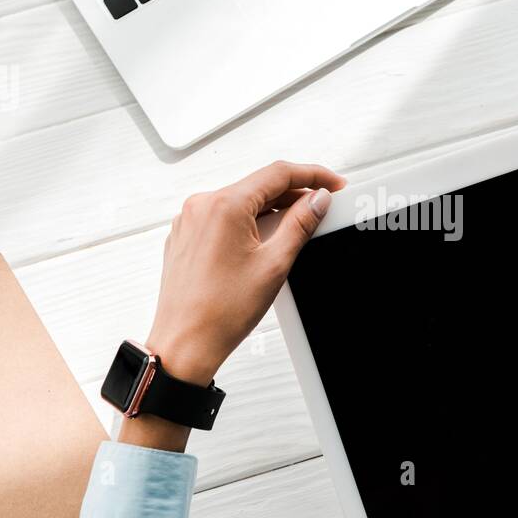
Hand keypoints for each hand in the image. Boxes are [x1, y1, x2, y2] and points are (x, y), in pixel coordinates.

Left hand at [122, 161, 343, 451]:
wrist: (185, 343)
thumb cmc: (220, 312)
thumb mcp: (274, 265)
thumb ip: (300, 224)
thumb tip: (317, 200)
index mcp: (224, 206)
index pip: (278, 173)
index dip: (312, 175)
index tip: (332, 183)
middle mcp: (202, 206)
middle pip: (259, 185)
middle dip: (293, 194)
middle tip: (321, 207)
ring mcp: (190, 220)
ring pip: (241, 201)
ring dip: (271, 209)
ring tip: (295, 228)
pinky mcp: (186, 236)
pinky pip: (223, 216)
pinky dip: (248, 222)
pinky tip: (263, 241)